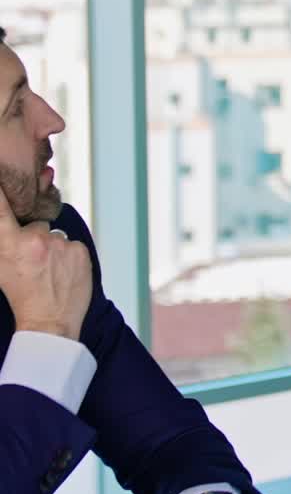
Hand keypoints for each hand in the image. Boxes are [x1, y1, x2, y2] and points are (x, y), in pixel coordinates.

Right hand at [0, 186, 90, 338]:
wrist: (48, 321)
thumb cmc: (19, 294)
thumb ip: (3, 239)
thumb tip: (9, 223)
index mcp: (7, 243)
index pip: (1, 209)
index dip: (2, 191)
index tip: (1, 173)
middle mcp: (33, 239)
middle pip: (36, 223)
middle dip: (34, 237)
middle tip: (33, 261)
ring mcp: (58, 244)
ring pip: (55, 235)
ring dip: (53, 247)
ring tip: (48, 270)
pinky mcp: (79, 249)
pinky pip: (71, 244)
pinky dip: (68, 255)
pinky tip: (62, 272)